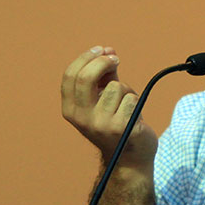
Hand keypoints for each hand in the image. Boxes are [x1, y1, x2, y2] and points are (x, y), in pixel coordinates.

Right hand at [61, 46, 158, 169]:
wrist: (129, 155)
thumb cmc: (116, 120)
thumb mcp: (104, 95)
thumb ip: (104, 73)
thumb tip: (108, 49)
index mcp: (70, 109)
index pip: (70, 75)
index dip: (87, 57)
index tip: (102, 49)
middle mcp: (82, 119)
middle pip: (86, 78)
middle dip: (103, 62)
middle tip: (116, 59)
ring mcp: (101, 125)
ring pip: (115, 87)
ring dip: (125, 89)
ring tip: (126, 103)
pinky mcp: (121, 128)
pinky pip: (131, 98)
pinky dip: (135, 100)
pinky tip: (133, 114)